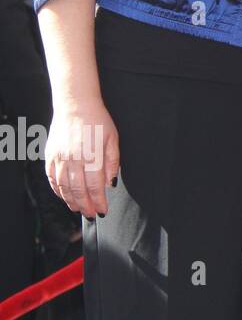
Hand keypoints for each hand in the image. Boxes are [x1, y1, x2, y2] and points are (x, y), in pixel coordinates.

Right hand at [45, 99, 118, 218]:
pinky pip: (52, 178)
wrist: (75, 105)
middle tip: (91, 214)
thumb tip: (110, 184)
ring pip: (63, 187)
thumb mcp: (113, 140)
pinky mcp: (50, 156)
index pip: (95, 186)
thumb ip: (112, 163)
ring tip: (78, 208)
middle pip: (78, 190)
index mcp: (92, 156)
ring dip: (70, 200)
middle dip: (85, 205)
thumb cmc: (98, 122)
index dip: (98, 201)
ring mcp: (60, 158)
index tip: (102, 210)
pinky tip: (64, 195)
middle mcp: (74, 159)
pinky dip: (57, 190)